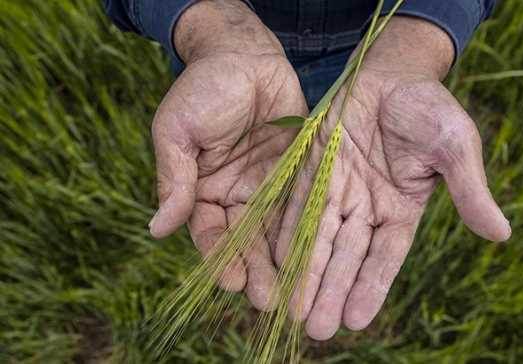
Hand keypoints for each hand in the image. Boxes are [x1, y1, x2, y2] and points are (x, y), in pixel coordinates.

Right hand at [148, 0, 306, 309]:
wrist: (245, 55)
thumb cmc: (204, 88)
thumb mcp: (178, 131)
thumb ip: (174, 179)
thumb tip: (156, 229)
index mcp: (203, 190)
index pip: (210, 233)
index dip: (218, 257)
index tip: (229, 281)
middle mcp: (236, 195)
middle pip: (246, 241)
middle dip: (255, 271)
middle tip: (269, 301)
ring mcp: (268, 185)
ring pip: (275, 231)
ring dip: (283, 261)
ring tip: (294, 292)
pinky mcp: (297, 172)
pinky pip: (302, 204)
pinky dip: (306, 230)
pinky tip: (315, 254)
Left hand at [276, 17, 510, 339]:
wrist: (391, 70)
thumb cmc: (429, 107)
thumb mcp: (456, 146)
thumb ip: (470, 190)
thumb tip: (501, 234)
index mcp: (401, 209)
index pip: (384, 256)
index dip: (370, 286)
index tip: (356, 320)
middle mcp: (366, 207)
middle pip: (346, 256)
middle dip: (331, 291)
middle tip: (317, 330)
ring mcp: (337, 188)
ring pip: (318, 237)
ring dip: (306, 272)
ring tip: (292, 309)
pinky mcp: (312, 167)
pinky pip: (297, 203)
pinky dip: (285, 230)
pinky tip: (274, 259)